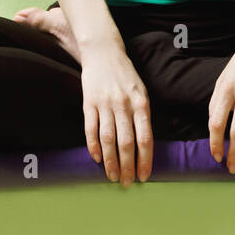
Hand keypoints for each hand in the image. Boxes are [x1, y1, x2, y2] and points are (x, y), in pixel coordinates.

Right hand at [79, 49, 153, 186]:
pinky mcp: (89, 102)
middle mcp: (124, 105)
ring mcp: (105, 104)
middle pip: (126, 142)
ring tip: (112, 177)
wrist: (103, 52)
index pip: (145, 138)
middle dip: (127, 166)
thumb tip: (146, 144)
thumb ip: (143, 115)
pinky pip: (90, 129)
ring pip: (108, 139)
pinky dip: (93, 146)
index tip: (143, 177)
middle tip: (126, 183)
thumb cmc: (125, 75)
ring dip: (111, 161)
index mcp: (141, 103)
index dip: (144, 160)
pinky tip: (97, 159)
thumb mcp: (141, 91)